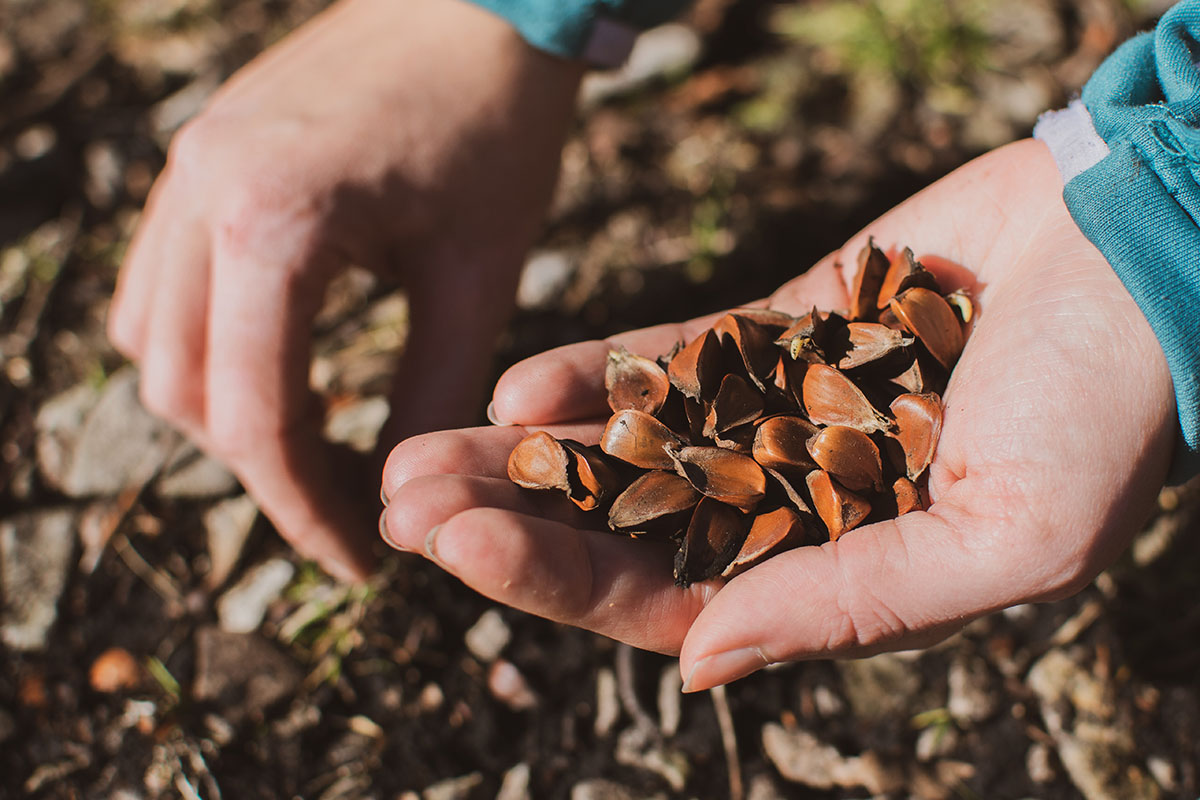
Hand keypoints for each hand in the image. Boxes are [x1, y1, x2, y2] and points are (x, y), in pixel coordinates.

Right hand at [107, 0, 582, 580]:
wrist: (473, 6)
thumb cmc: (496, 129)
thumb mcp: (478, 275)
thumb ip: (435, 392)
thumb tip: (403, 496)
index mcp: (274, 222)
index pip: (255, 417)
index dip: (304, 509)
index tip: (357, 558)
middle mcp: (200, 194)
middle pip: (187, 394)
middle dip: (265, 470)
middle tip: (347, 506)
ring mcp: (184, 172)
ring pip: (157, 346)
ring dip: (228, 413)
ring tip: (321, 445)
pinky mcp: (195, 162)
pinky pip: (162, 289)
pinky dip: (210, 350)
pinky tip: (284, 368)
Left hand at [380, 139, 1175, 688]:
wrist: (1142, 252)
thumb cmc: (1105, 409)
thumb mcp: (1007, 541)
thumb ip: (855, 605)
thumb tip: (701, 664)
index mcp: (839, 578)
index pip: (674, 604)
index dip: (563, 585)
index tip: (465, 552)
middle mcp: (793, 508)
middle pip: (625, 530)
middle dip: (513, 522)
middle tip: (403, 503)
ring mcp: (779, 416)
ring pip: (630, 447)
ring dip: (528, 451)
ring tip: (421, 450)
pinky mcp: (782, 330)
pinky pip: (673, 358)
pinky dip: (601, 373)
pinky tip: (520, 383)